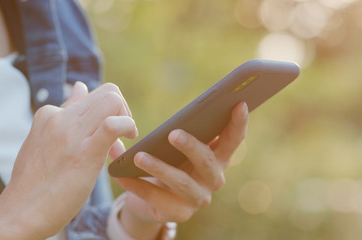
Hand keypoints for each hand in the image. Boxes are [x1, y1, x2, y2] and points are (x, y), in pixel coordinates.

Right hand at [0, 82, 137, 239]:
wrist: (21, 212)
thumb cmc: (36, 180)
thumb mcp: (47, 138)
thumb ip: (67, 112)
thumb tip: (80, 87)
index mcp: (51, 113)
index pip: (92, 94)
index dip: (108, 114)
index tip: (108, 137)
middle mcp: (61, 117)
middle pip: (109, 92)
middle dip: (124, 112)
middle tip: (120, 140)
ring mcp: (71, 133)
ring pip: (113, 100)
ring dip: (128, 120)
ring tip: (120, 146)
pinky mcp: (85, 152)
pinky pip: (113, 125)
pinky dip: (127, 128)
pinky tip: (122, 148)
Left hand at [113, 102, 248, 239]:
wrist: (156, 196)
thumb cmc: (172, 161)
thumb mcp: (180, 146)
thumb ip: (184, 131)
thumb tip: (174, 119)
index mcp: (219, 157)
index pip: (234, 139)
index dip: (238, 123)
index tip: (239, 103)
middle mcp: (214, 179)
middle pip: (207, 162)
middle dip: (191, 147)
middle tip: (173, 134)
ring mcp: (198, 198)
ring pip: (181, 182)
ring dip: (159, 168)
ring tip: (139, 157)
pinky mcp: (179, 213)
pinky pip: (157, 198)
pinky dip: (138, 186)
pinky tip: (122, 176)